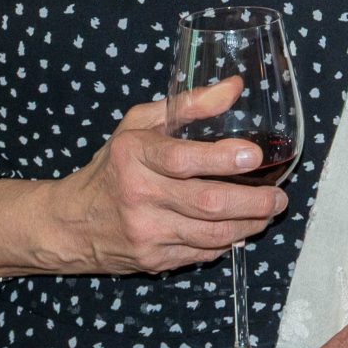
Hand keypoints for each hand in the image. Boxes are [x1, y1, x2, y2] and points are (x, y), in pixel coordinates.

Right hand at [0, 75, 286, 275]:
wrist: (68, 223)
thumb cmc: (113, 166)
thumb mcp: (140, 124)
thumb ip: (189, 105)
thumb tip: (235, 87)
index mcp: (135, 156)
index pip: (183, 159)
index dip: (223, 158)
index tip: (256, 156)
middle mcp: (139, 196)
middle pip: (207, 203)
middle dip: (253, 202)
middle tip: (279, 196)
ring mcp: (145, 232)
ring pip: (210, 235)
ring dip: (249, 225)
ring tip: (269, 212)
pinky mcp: (152, 260)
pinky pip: (201, 254)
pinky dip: (226, 242)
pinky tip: (241, 229)